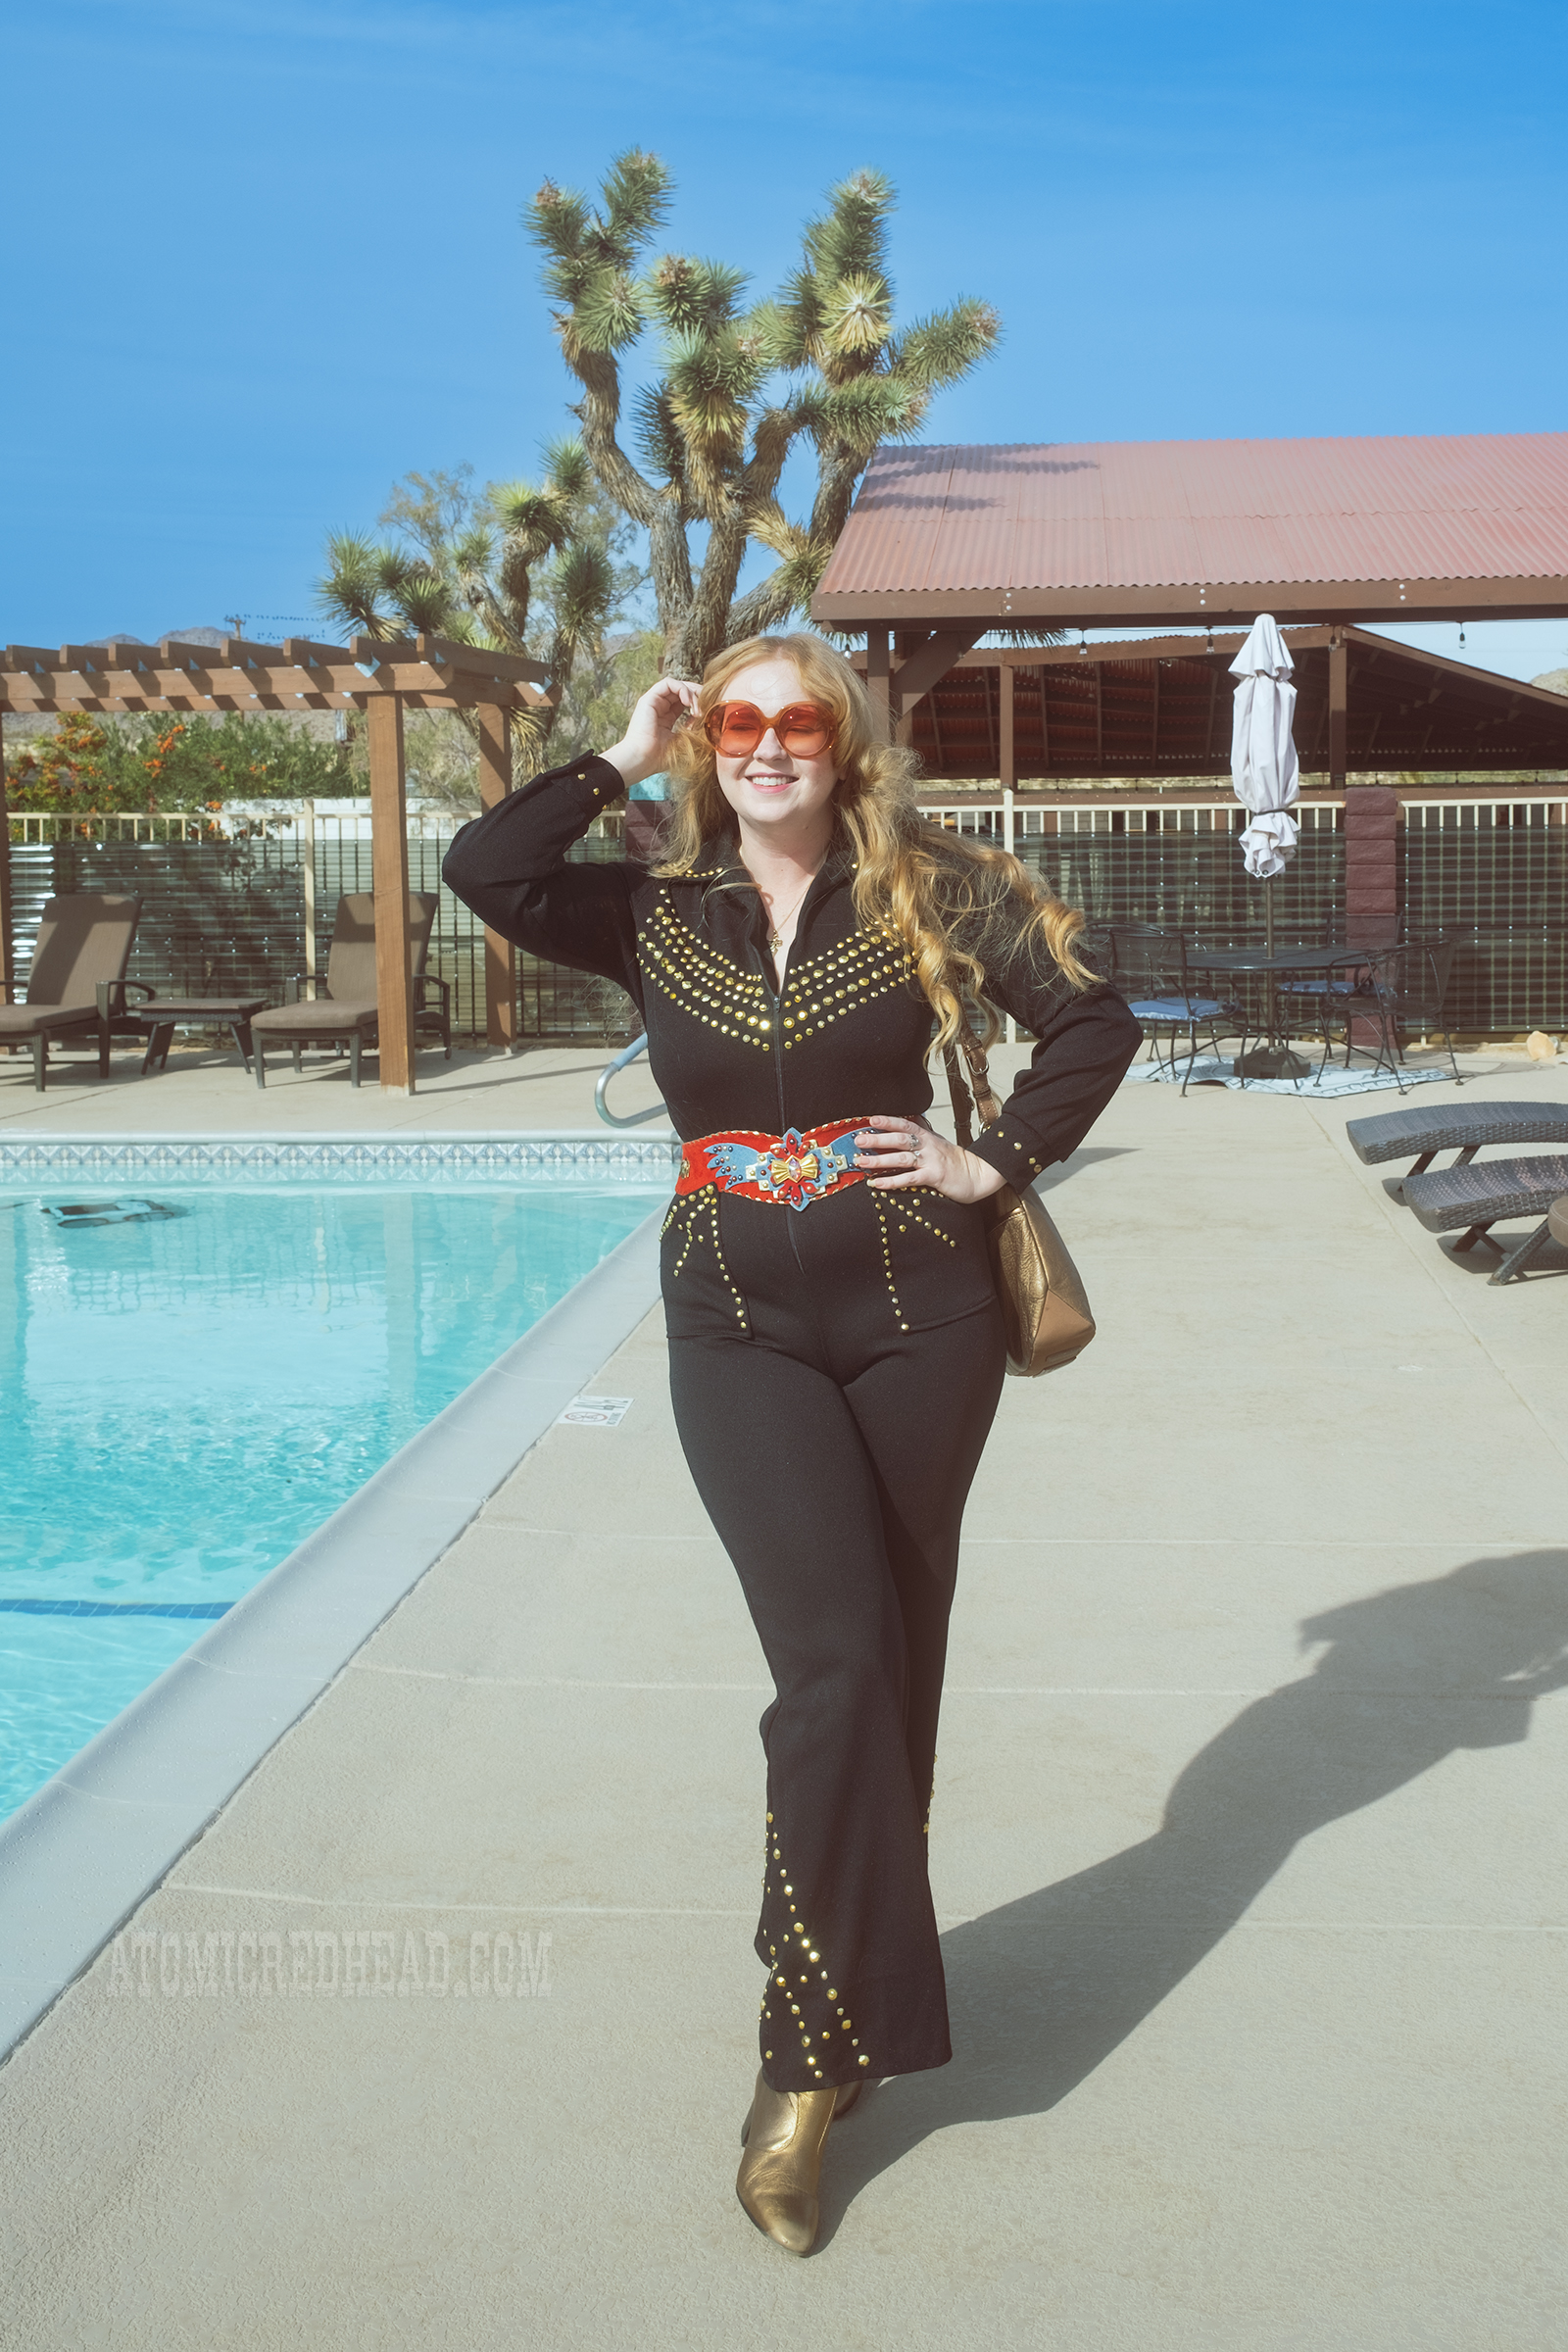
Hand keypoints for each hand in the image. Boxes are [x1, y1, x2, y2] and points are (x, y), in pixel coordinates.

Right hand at [601, 676, 701, 787]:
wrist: (642, 760)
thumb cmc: (660, 757)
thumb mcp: (682, 741)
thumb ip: (693, 729)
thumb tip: (708, 722)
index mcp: (666, 718)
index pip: (685, 702)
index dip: (698, 704)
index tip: (707, 715)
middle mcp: (659, 708)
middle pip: (682, 691)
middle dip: (698, 695)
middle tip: (707, 705)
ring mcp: (653, 702)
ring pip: (677, 685)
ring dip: (691, 693)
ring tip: (696, 709)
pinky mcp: (649, 699)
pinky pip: (668, 683)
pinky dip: (682, 689)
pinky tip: (688, 702)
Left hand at [854, 1114, 1006, 1203]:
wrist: (980, 1174)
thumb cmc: (956, 1162)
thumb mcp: (939, 1143)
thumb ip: (923, 1134)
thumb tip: (909, 1123)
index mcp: (928, 1136)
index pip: (905, 1123)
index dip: (888, 1121)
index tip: (870, 1120)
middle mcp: (928, 1146)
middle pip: (899, 1138)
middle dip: (877, 1139)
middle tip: (859, 1140)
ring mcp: (931, 1161)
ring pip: (901, 1158)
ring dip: (879, 1160)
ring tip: (862, 1162)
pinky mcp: (934, 1177)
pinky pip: (909, 1178)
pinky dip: (892, 1181)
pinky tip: (878, 1183)